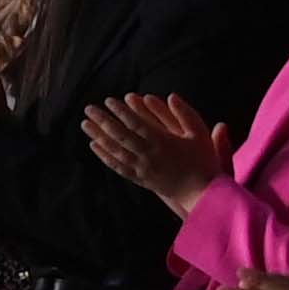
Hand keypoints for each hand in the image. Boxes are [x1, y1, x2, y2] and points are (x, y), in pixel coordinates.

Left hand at [81, 90, 231, 208]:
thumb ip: (185, 113)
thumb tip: (170, 96)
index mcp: (162, 141)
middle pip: (120, 135)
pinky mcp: (140, 179)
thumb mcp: (199, 133)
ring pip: (115, 150)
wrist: (202, 193)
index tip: (108, 101)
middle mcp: (148, 154)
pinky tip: (95, 146)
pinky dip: (104, 156)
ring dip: (98, 136)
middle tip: (88, 108)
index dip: (120, 111)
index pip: (136, 123)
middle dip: (103, 120)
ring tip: (85, 124)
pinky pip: (118, 166)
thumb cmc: (203, 161)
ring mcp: (141, 168)